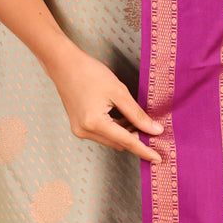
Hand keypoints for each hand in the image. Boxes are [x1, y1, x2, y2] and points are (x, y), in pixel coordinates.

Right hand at [45, 40, 163, 163]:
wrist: (64, 64)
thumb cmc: (89, 73)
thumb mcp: (119, 92)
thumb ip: (137, 114)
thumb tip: (154, 130)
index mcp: (94, 123)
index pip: (126, 141)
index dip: (144, 150)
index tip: (158, 158)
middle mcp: (85, 131)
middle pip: (118, 143)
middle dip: (136, 139)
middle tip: (153, 131)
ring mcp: (80, 130)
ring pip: (111, 139)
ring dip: (126, 134)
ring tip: (139, 121)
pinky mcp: (79, 126)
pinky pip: (102, 134)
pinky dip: (115, 129)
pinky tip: (125, 119)